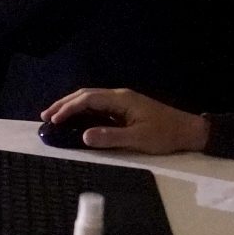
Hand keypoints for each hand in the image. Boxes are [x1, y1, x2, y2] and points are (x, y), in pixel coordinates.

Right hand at [40, 89, 210, 154]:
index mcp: (121, 99)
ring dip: (72, 106)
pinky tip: (75, 120)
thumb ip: (110, 137)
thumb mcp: (138, 139)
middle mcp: (119, 96)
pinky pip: (98, 107)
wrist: (188, 131)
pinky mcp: (125, 109)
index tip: (53, 120)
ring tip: (54, 117)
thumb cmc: (165, 135)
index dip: (68, 108)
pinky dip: (83, 111)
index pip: (88, 99)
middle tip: (45, 116)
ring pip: (91, 99)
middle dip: (64, 104)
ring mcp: (122, 102)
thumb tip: (84, 136)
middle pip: (86, 95)